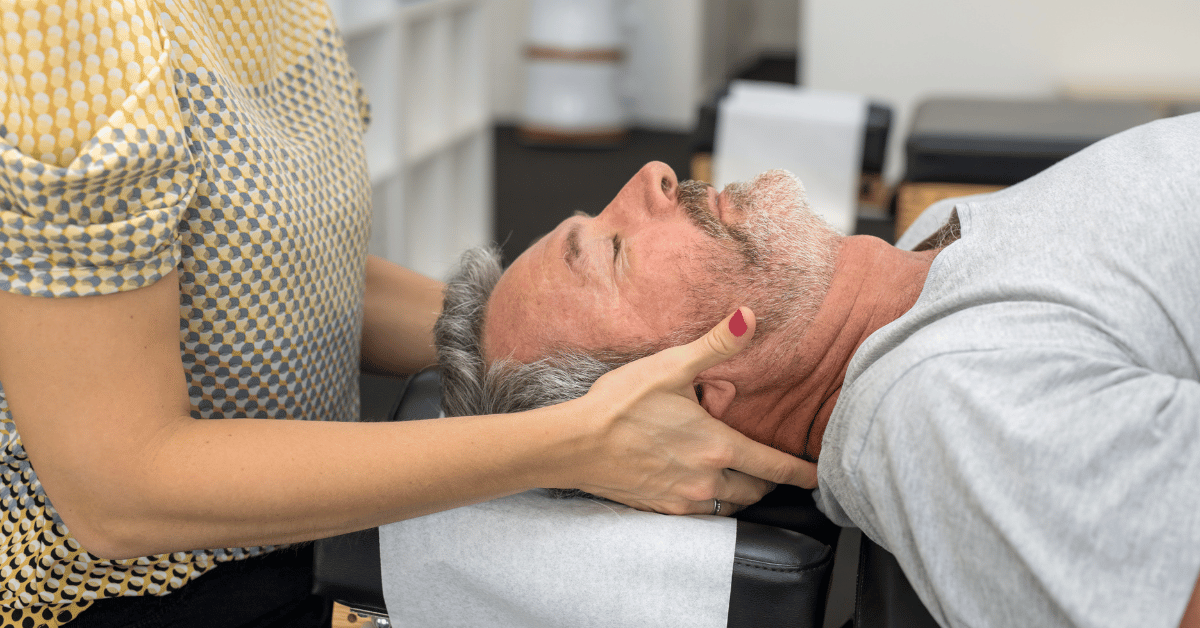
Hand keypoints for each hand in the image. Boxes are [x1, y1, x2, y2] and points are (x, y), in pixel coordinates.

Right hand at [569, 307, 817, 514]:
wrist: (575, 444)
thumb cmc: (621, 404)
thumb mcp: (671, 366)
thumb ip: (716, 344)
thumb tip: (750, 316)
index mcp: (718, 446)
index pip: (774, 466)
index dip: (802, 474)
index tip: (820, 477)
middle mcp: (707, 478)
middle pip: (755, 491)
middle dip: (770, 482)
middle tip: (776, 472)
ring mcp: (683, 499)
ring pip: (729, 505)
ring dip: (741, 493)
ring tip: (743, 479)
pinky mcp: (661, 509)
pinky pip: (701, 512)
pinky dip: (711, 501)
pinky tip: (702, 486)